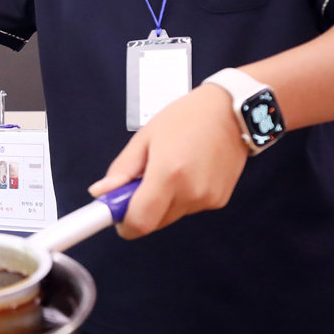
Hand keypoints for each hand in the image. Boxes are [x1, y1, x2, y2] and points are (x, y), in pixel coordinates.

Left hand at [89, 84, 248, 238]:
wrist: (231, 110)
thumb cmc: (189, 116)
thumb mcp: (146, 136)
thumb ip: (122, 169)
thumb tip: (102, 192)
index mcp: (169, 173)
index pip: (139, 222)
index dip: (123, 222)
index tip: (115, 212)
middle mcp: (190, 192)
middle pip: (153, 222)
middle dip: (141, 207)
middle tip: (141, 179)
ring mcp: (207, 198)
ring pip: (170, 216)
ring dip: (162, 201)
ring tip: (170, 168)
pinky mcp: (219, 200)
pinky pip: (189, 208)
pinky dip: (181, 196)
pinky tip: (188, 171)